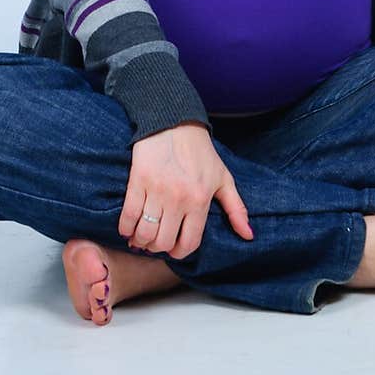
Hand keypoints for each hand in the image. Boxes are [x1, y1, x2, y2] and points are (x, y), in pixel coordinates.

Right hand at [119, 121, 253, 259]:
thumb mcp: (223, 178)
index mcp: (200, 200)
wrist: (173, 122)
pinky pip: (128, 216)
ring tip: (141, 237)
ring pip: (144, 233)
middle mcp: (179, 199)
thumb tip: (248, 235)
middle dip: (158, 248)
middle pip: (163, 242)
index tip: (173, 249)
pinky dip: (125, 228)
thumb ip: (236, 209)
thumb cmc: (200, 152)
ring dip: (141, 241)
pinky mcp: (138, 181)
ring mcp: (157, 191)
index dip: (178, 252)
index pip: (188, 243)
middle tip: (155, 242)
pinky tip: (128, 228)